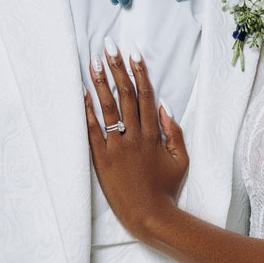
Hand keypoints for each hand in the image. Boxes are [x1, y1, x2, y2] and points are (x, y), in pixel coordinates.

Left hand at [85, 46, 188, 238]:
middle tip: (109, 46)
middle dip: (117, 68)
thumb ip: (174, 132)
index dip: (139, 72)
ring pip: (108, 108)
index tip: (133, 52)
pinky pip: (93, 131)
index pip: (145, 95)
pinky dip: (87, 112)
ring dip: (100, 83)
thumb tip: (164, 106)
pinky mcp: (101, 160)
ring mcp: (116, 147)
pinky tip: (82, 94)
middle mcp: (134, 137)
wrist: (150, 216)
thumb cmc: (166, 189)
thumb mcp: (181, 160)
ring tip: (93, 62)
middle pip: (125, 95)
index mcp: (154, 135)